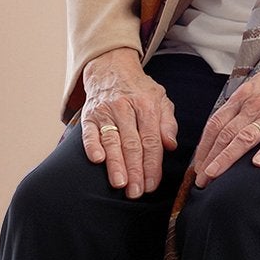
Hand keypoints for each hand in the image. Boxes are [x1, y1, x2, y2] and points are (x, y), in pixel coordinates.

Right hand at [80, 48, 177, 196]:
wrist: (111, 67)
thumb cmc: (139, 90)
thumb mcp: (161, 100)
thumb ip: (168, 123)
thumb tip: (171, 145)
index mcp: (147, 105)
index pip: (151, 140)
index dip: (152, 164)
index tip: (152, 184)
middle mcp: (125, 107)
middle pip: (132, 143)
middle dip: (135, 170)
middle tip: (136, 192)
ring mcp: (105, 110)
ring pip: (112, 140)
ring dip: (116, 164)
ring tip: (120, 184)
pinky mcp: (88, 114)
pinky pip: (89, 132)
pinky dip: (92, 145)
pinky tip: (97, 159)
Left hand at [193, 44, 259, 182]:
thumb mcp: (259, 84)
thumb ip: (243, 103)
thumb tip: (226, 122)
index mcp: (245, 95)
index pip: (216, 123)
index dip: (204, 145)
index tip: (198, 163)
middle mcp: (255, 105)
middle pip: (225, 134)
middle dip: (209, 158)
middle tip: (201, 178)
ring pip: (244, 138)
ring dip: (226, 158)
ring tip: (214, 175)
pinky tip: (258, 164)